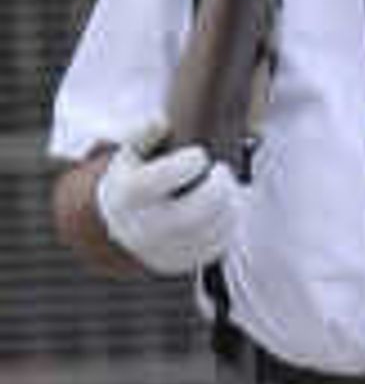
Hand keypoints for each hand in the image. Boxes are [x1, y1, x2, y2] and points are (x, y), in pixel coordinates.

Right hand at [96, 132, 245, 274]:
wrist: (115, 226)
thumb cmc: (132, 179)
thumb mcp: (129, 152)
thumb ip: (143, 132)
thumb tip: (161, 120)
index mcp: (130, 195)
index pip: (165, 177)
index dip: (191, 161)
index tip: (200, 154)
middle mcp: (143, 227)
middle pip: (198, 210)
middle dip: (221, 187)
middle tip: (223, 173)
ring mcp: (161, 250)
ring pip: (212, 230)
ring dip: (230, 206)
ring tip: (227, 189)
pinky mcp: (178, 263)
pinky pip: (215, 247)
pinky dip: (228, 226)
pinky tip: (225, 209)